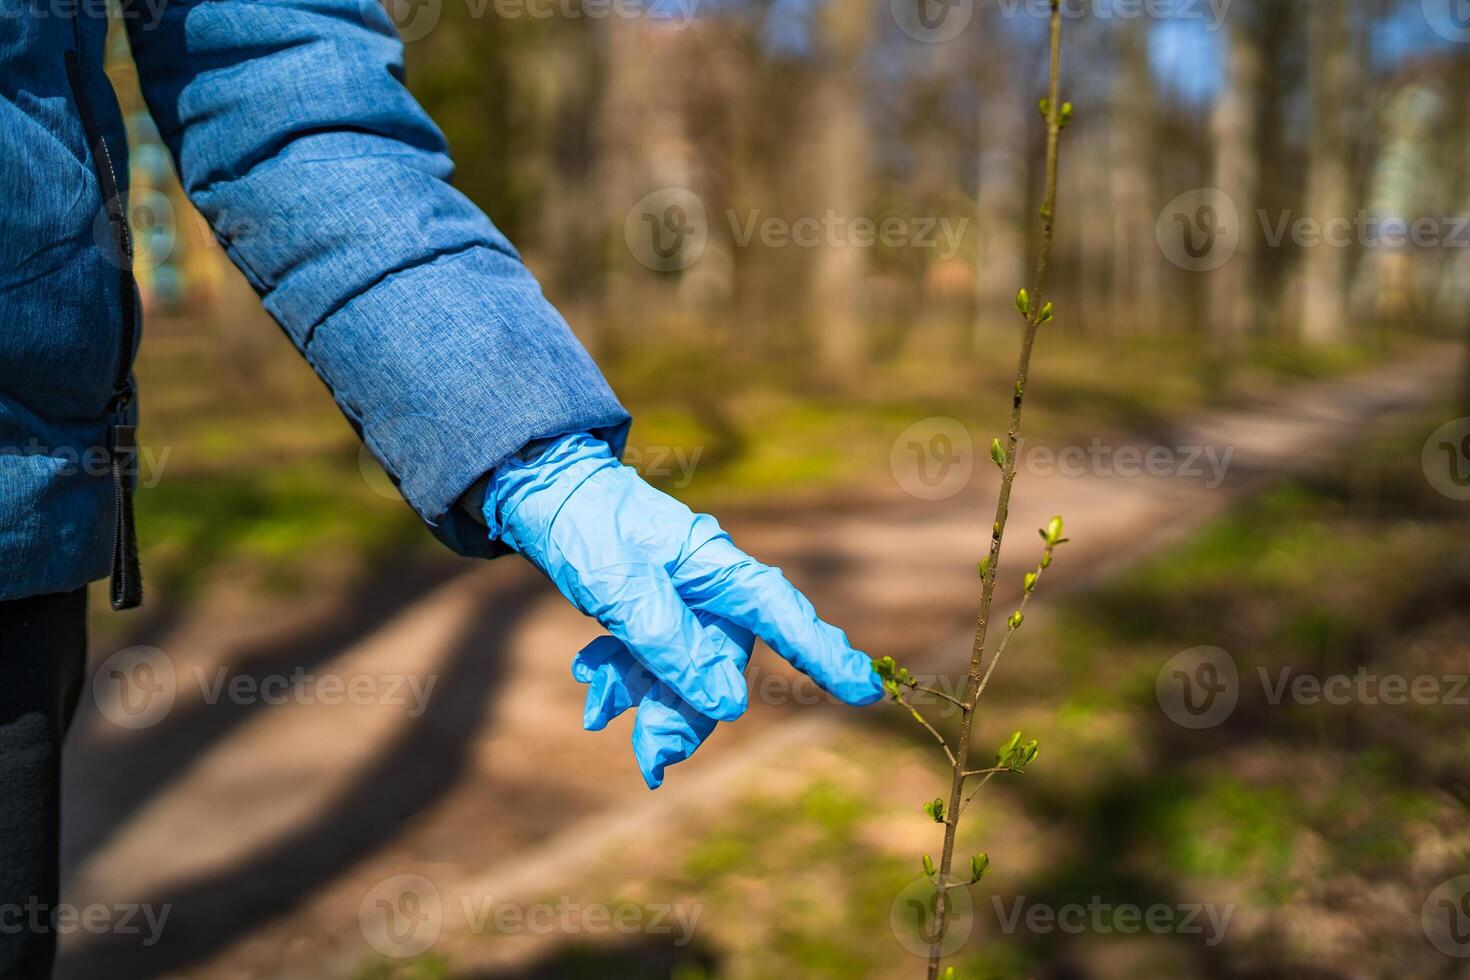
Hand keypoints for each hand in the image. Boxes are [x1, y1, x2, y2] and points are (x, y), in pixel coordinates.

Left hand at [486, 433, 881, 782]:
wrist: (542, 489)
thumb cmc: (584, 525)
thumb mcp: (620, 587)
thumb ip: (669, 643)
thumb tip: (725, 705)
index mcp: (717, 568)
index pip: (784, 615)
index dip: (824, 655)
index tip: (866, 691)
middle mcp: (709, 587)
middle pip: (721, 663)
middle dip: (685, 712)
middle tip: (652, 760)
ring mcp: (683, 598)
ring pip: (684, 669)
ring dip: (648, 701)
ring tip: (601, 715)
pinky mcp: (654, 608)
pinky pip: (653, 658)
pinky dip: (625, 679)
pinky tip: (594, 691)